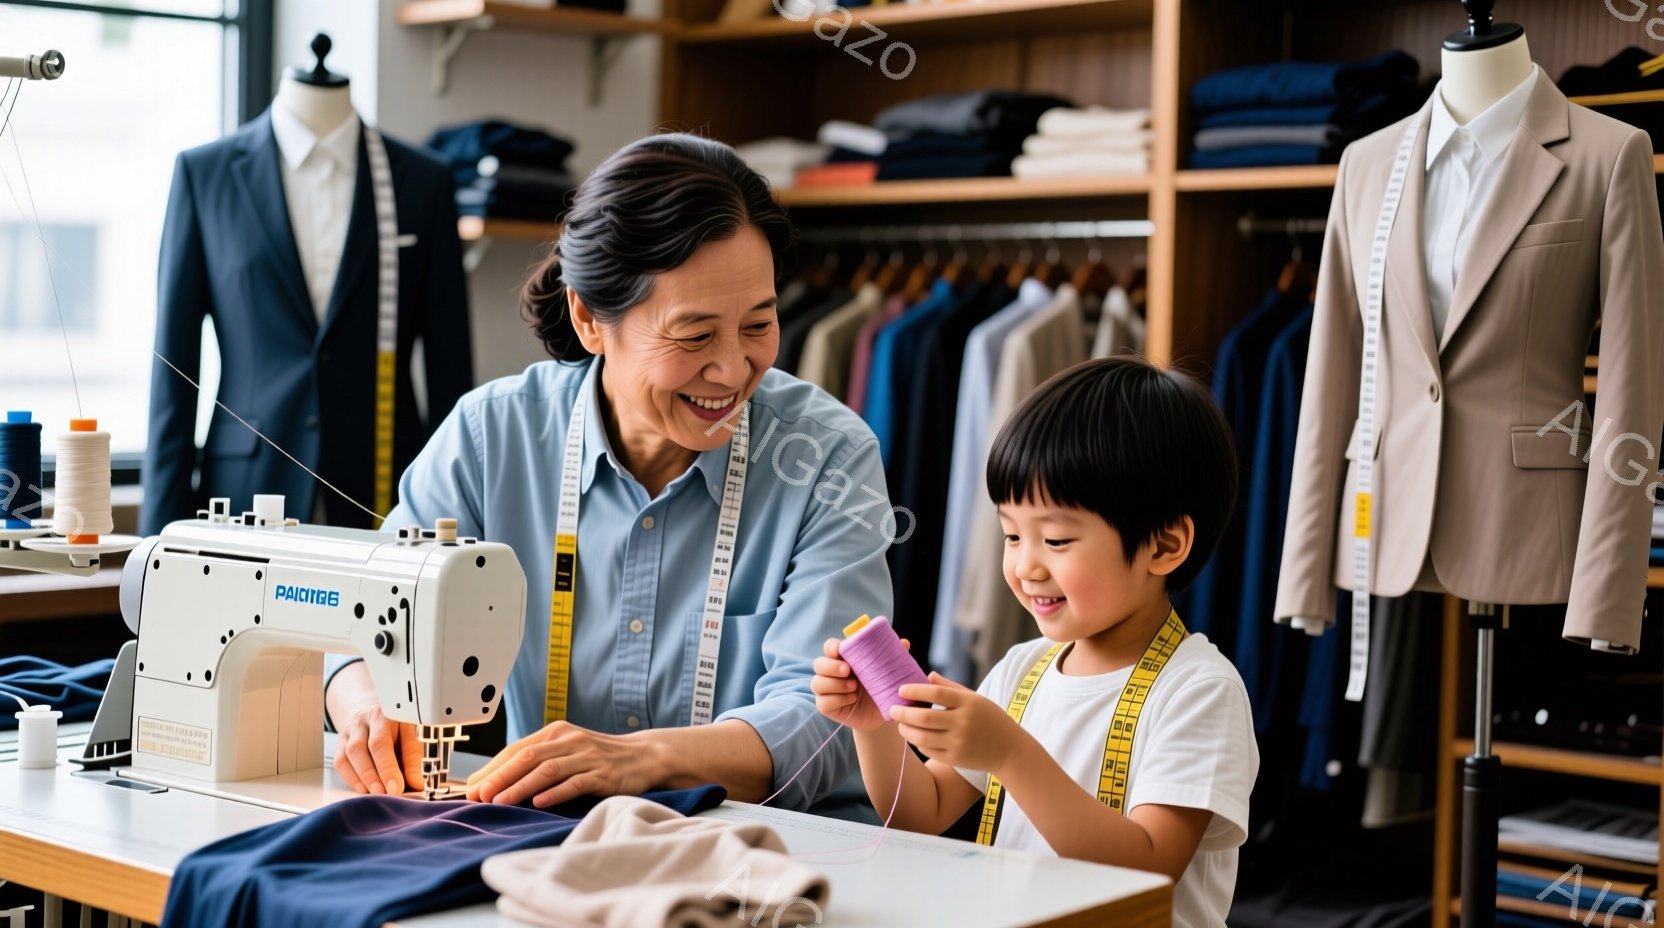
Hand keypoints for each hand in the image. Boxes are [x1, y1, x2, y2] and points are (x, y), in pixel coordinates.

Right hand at [327, 662, 423, 794]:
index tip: (397, 787)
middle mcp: (367, 719)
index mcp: (389, 714)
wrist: (375, 715)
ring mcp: (351, 730)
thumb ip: (414, 758)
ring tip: (377, 792)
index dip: (390, 767)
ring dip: (365, 777)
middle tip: (389, 792)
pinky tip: (364, 788)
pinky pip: (341, 761)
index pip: (386, 740)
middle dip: (379, 772)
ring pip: (352, 753)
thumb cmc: (398, 728)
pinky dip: (352, 778)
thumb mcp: (412, 735)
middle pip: (369, 745)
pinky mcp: (341, 742)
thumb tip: (417, 783)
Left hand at [464, 721, 657, 807]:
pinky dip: (556, 792)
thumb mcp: (567, 751)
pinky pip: (576, 783)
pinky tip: (540, 802)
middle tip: (478, 795)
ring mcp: (587, 757)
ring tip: (500, 801)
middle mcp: (570, 741)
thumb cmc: (598, 757)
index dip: (492, 768)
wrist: (643, 756)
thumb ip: (537, 761)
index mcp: (557, 732)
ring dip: (520, 786)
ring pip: (548, 770)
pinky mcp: (604, 775)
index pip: (517, 749)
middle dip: (500, 777)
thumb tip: (493, 781)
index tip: (471, 787)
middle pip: (528, 757)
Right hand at [810, 636, 910, 731]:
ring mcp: (827, 690)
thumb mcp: (889, 671)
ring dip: (835, 684)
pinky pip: (823, 702)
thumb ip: (894, 656)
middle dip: (831, 667)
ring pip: (817, 683)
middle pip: (819, 664)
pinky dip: (837, 700)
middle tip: (848, 670)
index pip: (830, 647)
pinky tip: (851, 700)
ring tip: (854, 687)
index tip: (839, 649)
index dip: (832, 647)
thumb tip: (904, 643)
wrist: (884, 712)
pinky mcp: (827, 706)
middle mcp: (831, 672)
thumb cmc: (883, 686)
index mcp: (843, 658)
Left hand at [891, 672, 1024, 773]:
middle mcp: (963, 722)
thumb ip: (950, 686)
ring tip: (900, 724)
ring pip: (922, 737)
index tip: (901, 690)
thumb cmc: (990, 719)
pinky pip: (928, 750)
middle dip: (903, 713)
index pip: (936, 693)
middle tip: (892, 709)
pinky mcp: (955, 759)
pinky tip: (914, 736)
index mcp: (969, 703)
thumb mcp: (975, 699)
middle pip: (924, 717)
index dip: (915, 690)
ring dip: (906, 730)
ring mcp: (959, 743)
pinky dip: (918, 742)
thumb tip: (927, 675)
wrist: (1009, 750)